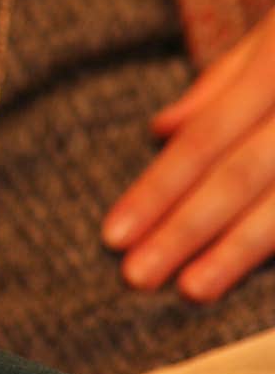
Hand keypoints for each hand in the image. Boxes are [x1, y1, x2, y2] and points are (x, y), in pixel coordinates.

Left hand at [102, 9, 274, 301]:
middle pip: (241, 174)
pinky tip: (263, 281)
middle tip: (135, 277)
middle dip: (185, 229)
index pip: (206, 138)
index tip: (113, 235)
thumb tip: (161, 131)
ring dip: (238, 250)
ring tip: (191, 289)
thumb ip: (220, 83)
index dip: (157, 189)